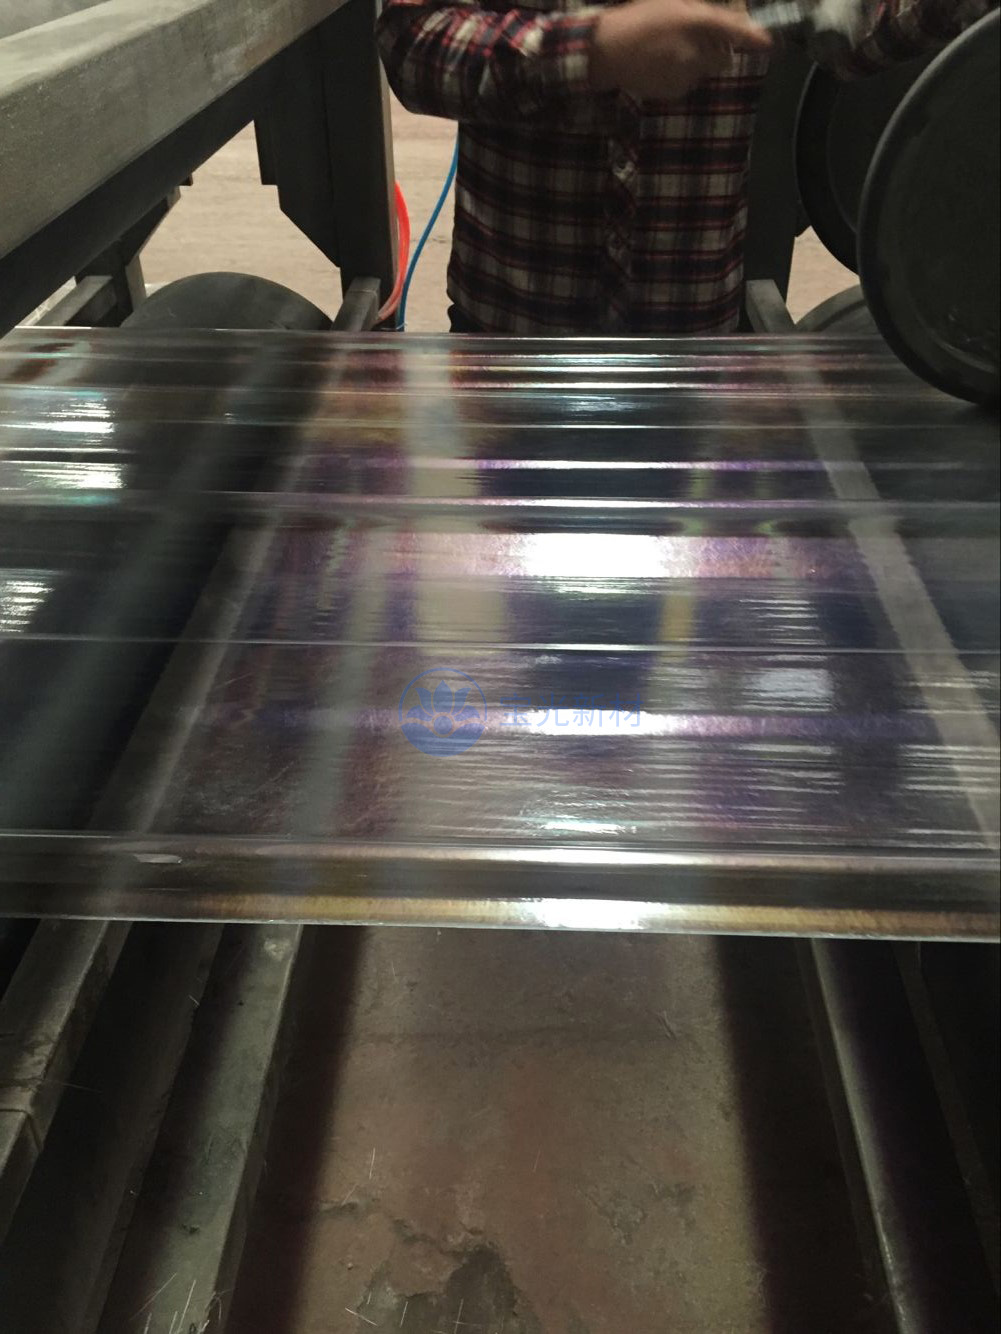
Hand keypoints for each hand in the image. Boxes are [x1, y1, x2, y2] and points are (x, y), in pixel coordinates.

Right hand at [590, 0, 772, 99]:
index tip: (768, 43)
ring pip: (705, 71)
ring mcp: (685, 74)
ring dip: (698, 62)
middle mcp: (694, 50)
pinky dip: (682, 76)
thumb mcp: (670, 4)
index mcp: (694, 22)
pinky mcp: (675, 91)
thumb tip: (726, 20)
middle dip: (717, 50)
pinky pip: (689, 83)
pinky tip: (662, 66)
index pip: (733, 30)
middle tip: (697, 41)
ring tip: (671, 53)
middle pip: (723, 57)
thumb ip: (700, 10)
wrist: (608, 50)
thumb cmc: (638, 19)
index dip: (753, 37)